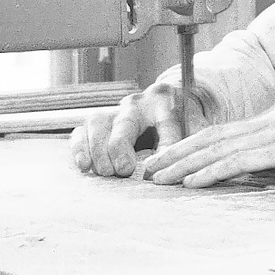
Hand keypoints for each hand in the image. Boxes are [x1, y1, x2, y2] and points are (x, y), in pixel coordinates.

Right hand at [70, 83, 208, 176]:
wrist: (167, 103)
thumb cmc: (182, 119)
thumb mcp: (194, 126)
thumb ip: (193, 141)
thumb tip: (187, 166)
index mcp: (165, 102)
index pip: (167, 123)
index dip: (163, 146)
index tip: (155, 169)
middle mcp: (136, 104)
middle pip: (125, 123)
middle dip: (121, 148)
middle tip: (123, 170)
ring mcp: (114, 111)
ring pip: (98, 123)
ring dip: (98, 150)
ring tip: (105, 172)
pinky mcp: (97, 123)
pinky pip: (81, 131)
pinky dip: (80, 148)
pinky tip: (84, 166)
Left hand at [141, 98, 274, 187]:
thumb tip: (264, 171)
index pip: (228, 132)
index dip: (194, 146)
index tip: (171, 162)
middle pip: (214, 136)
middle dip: (176, 153)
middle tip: (148, 169)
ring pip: (219, 147)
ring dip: (183, 164)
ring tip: (157, 178)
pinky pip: (239, 160)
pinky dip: (211, 171)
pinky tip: (192, 183)